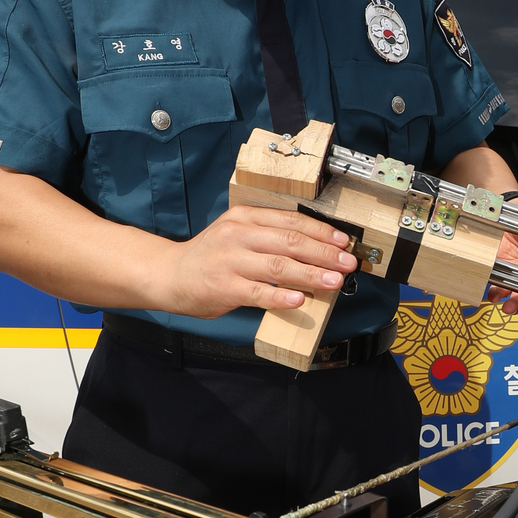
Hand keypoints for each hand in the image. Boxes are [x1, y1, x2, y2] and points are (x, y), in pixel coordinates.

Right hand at [159, 205, 358, 317]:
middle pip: (290, 241)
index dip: (321, 232)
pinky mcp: (225, 287)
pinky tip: (300, 299)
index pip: (291, 221)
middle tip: (348, 262)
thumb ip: (268, 235)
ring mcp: (231, 262)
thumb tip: (314, 248)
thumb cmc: (210, 256)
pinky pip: (259, 293)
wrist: (170, 275)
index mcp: (245, 217)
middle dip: (324, 253)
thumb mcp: (236, 233)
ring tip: (334, 281)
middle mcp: (238, 235)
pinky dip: (281, 296)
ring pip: (279, 266)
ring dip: (311, 274)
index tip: (343, 242)